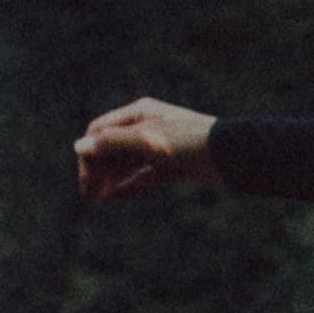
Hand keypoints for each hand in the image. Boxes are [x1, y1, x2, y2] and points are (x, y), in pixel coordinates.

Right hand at [73, 97, 217, 204]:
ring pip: (128, 164)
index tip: (86, 177)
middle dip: (99, 169)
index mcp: (139, 113)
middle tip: (88, 193)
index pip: (101, 131)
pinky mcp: (175, 166)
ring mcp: (162, 147)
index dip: (90, 152)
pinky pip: (146, 176)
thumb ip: (113, 143)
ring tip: (99, 199)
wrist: (233, 156)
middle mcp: (148, 127)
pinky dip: (130, 185)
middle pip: (113, 148)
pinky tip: (114, 197)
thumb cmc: (190, 141)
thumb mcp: (148, 140)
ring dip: (112, 179)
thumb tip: (79, 146)